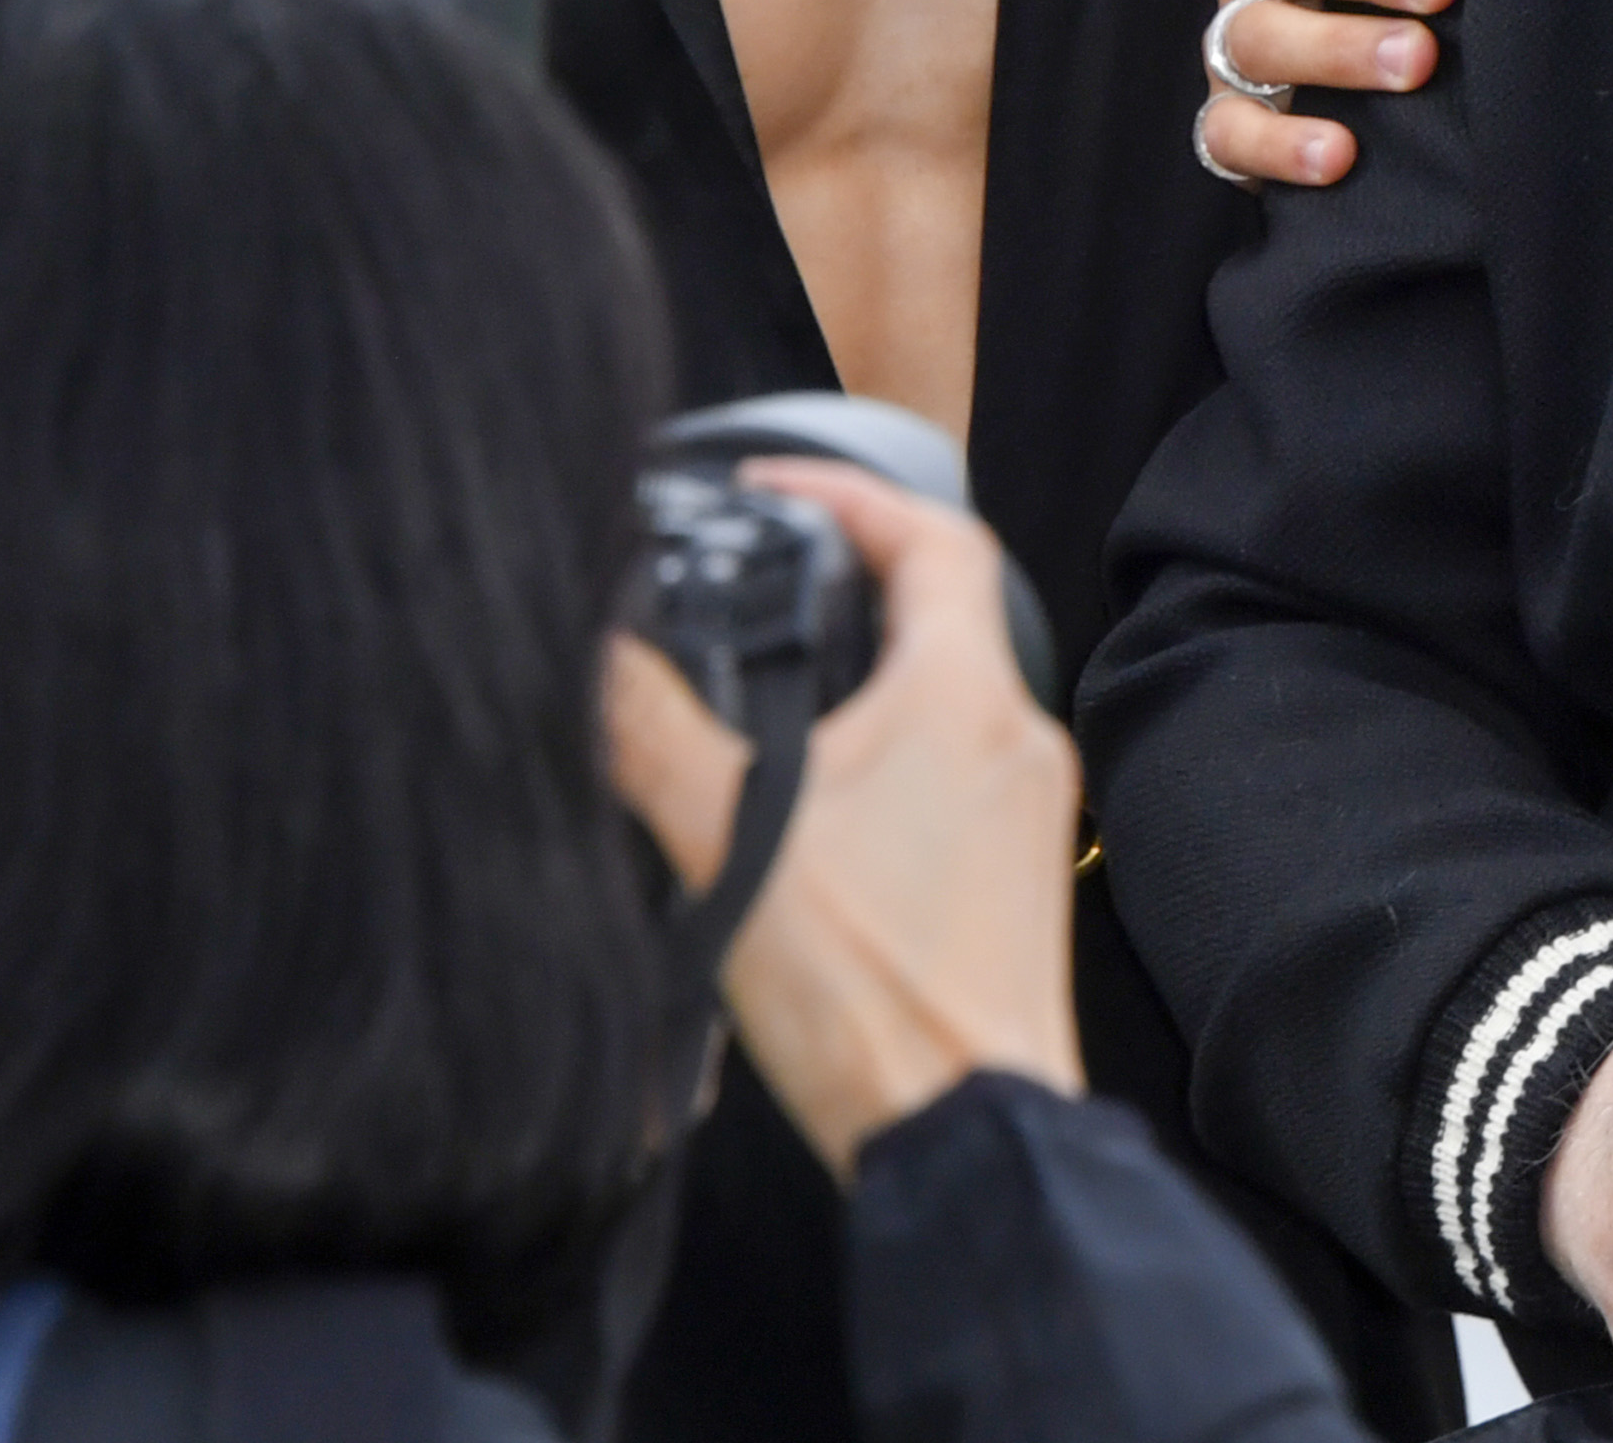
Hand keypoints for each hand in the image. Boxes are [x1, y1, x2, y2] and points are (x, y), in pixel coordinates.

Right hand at [605, 463, 1086, 1175]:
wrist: (965, 1127)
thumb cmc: (872, 993)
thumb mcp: (735, 839)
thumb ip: (655, 733)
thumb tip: (589, 659)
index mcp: (967, 699)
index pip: (934, 536)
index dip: (854, 494)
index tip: (780, 486)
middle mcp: (1015, 739)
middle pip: (940, 613)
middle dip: (847, 587)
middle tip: (764, 578)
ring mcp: (1024, 813)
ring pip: (940, 701)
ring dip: (859, 681)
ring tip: (765, 689)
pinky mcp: (1010, 879)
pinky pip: (945, 779)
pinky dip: (879, 760)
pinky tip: (810, 810)